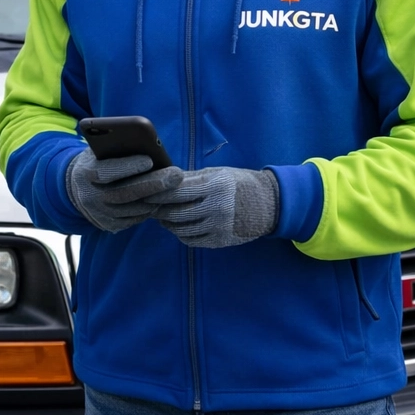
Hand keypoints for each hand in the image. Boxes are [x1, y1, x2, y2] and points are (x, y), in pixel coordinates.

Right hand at [65, 151, 183, 232]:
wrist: (78, 187)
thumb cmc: (97, 161)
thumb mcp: (99, 150)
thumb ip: (114, 147)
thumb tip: (144, 142)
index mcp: (85, 173)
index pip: (105, 172)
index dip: (126, 167)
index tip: (149, 160)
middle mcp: (90, 197)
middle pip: (123, 193)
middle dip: (152, 184)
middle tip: (176, 175)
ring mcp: (99, 214)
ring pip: (132, 209)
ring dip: (155, 198)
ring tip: (174, 186)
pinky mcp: (108, 225)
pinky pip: (134, 219)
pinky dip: (149, 209)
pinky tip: (162, 198)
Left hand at [145, 167, 279, 248]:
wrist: (269, 204)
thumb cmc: (240, 183)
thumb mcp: (217, 173)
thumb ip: (190, 178)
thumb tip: (162, 180)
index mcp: (214, 186)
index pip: (176, 192)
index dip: (157, 193)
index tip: (145, 192)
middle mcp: (216, 207)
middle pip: (175, 212)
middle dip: (158, 210)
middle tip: (149, 206)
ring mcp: (218, 227)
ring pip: (180, 228)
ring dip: (167, 223)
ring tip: (162, 216)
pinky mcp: (220, 241)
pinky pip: (191, 240)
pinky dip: (180, 234)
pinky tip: (177, 226)